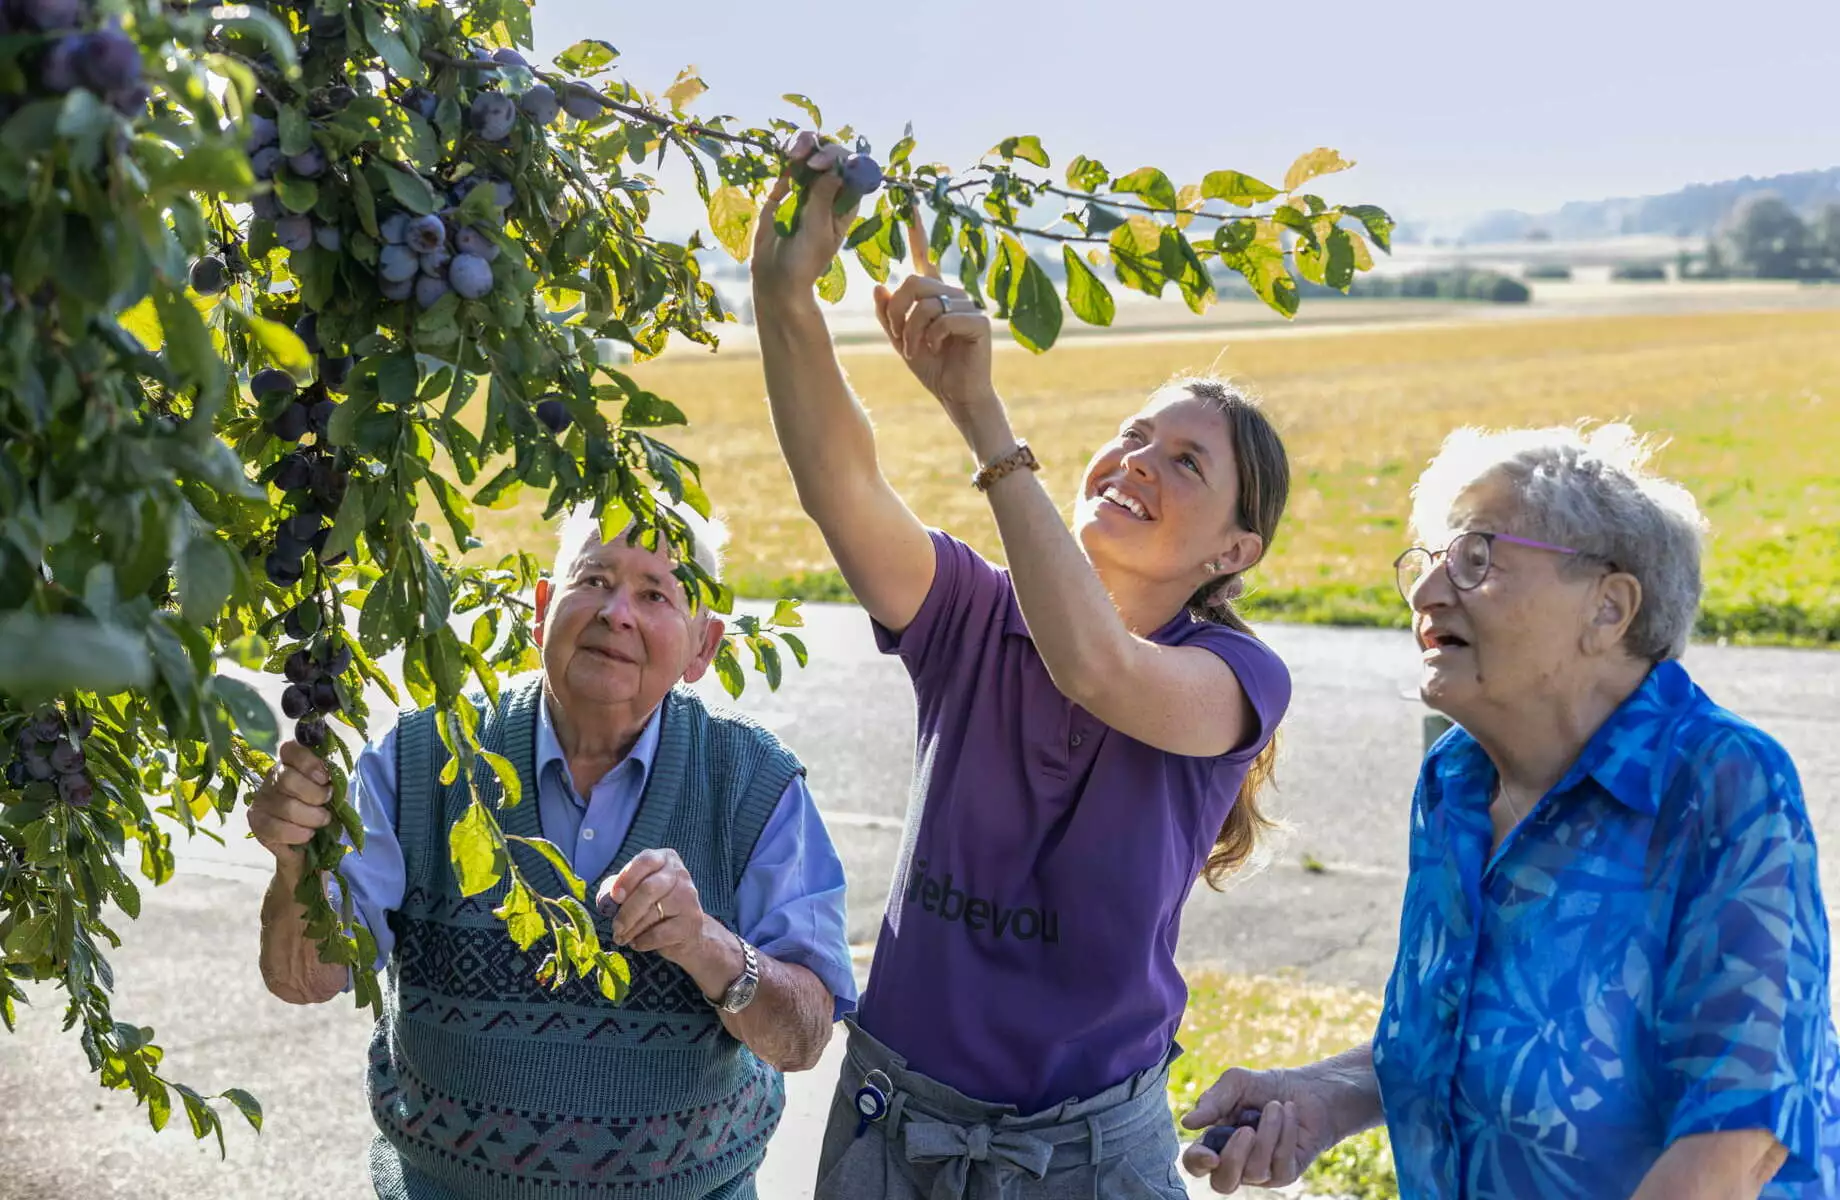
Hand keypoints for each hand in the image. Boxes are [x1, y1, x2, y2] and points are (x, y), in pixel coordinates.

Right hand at [247, 740, 334, 873]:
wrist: (314, 844)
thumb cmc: (325, 808)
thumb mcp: (335, 789)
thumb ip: (332, 778)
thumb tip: (329, 776)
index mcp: (292, 762)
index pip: (291, 749)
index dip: (308, 762)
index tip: (324, 778)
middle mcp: (272, 776)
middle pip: (287, 779)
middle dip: (315, 795)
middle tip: (326, 803)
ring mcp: (261, 798)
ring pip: (285, 806)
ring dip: (311, 817)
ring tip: (321, 821)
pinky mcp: (256, 821)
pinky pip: (275, 828)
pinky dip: (297, 833)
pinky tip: (307, 835)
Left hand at [597, 849, 713, 962]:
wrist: (687, 932)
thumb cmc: (655, 906)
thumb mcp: (635, 891)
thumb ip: (618, 889)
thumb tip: (605, 900)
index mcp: (665, 859)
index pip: (646, 861)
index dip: (627, 878)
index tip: (614, 897)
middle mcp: (680, 874)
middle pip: (648, 888)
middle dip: (626, 911)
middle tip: (616, 926)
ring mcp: (688, 898)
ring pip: (652, 913)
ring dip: (631, 930)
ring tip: (622, 937)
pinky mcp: (691, 922)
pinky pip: (659, 933)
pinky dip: (642, 941)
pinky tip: (638, 942)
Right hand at [750, 132, 863, 302]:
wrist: (776, 277)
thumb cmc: (805, 260)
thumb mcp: (817, 231)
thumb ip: (823, 198)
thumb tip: (834, 168)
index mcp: (845, 203)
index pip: (851, 170)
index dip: (839, 159)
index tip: (821, 163)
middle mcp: (829, 191)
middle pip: (831, 156)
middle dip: (819, 147)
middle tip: (803, 154)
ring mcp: (807, 189)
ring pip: (809, 155)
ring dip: (802, 145)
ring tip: (791, 151)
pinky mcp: (785, 190)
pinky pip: (789, 165)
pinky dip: (787, 155)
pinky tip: (783, 152)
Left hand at [874, 222, 1000, 447]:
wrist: (957, 395)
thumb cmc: (932, 367)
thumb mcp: (901, 340)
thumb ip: (889, 314)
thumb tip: (878, 284)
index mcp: (934, 295)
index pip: (924, 259)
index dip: (918, 232)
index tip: (909, 205)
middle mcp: (952, 294)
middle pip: (914, 281)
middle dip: (898, 311)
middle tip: (899, 337)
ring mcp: (968, 306)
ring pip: (926, 303)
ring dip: (913, 330)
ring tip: (916, 350)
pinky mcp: (979, 322)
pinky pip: (944, 318)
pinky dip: (932, 337)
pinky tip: (938, 350)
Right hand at [1180, 1066, 1342, 1192]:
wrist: (1306, 1089)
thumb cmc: (1265, 1087)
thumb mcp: (1235, 1084)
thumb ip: (1211, 1102)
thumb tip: (1188, 1123)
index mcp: (1215, 1142)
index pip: (1196, 1163)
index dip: (1198, 1163)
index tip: (1210, 1154)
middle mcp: (1235, 1163)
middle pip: (1223, 1183)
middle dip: (1234, 1158)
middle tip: (1246, 1130)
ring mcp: (1261, 1172)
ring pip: (1256, 1170)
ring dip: (1267, 1132)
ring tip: (1275, 1106)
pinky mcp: (1285, 1173)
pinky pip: (1280, 1162)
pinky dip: (1285, 1132)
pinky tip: (1289, 1112)